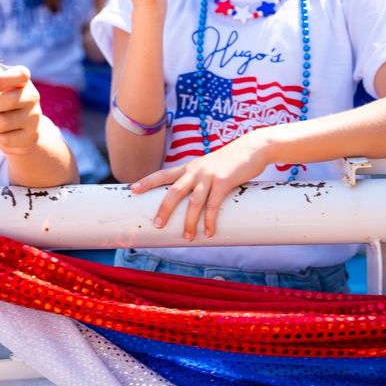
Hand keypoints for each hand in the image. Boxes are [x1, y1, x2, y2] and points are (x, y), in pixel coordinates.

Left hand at [0, 66, 44, 155]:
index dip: (4, 79)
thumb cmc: (0, 107)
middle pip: (10, 100)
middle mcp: (33, 97)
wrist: (18, 130)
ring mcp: (34, 118)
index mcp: (23, 82)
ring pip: (3, 122)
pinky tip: (5, 133)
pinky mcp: (31, 136)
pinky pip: (6, 138)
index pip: (21, 74)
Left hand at [130, 132, 271, 239]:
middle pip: (174, 191)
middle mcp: (195, 170)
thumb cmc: (230, 161)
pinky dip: (210, 220)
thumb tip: (193, 203)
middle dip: (164, 209)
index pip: (163, 174)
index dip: (148, 181)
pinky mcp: (224, 181)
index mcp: (189, 167)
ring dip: (189, 221)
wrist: (252, 148)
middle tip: (158, 225)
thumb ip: (200, 181)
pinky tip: (209, 232)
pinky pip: (213, 204)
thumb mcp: (209, 167)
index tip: (133, 189)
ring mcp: (209, 175)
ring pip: (193, 201)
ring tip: (187, 237)